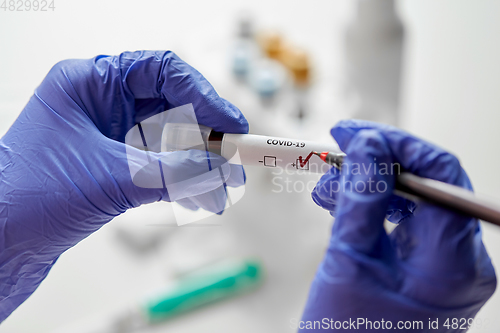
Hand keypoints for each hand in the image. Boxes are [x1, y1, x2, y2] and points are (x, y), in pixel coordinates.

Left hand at [0, 51, 247, 319]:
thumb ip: (177, 173)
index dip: (204, 94)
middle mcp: (100, 104)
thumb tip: (224, 169)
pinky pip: (159, 165)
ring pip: (168, 140)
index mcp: (90, 84)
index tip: (232, 123)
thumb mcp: (114, 180)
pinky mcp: (111, 167)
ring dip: (199, 165)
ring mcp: (106, 136)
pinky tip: (202, 196)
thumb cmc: (27, 201)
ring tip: (222, 189)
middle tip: (234, 158)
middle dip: (206, 136)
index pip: (161, 71)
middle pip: (171, 106)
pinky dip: (183, 180)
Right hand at [301, 120, 495, 331]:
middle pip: (426, 184)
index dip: (394, 145)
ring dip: (365, 186)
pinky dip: (368, 209)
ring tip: (325, 186)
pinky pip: (399, 223)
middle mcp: (459, 261)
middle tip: (333, 153)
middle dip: (375, 163)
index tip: (352, 134)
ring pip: (410, 201)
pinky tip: (336, 205)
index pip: (439, 175)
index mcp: (454, 262)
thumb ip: (361, 198)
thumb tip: (366, 146)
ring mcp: (441, 265)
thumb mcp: (349, 262)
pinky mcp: (422, 269)